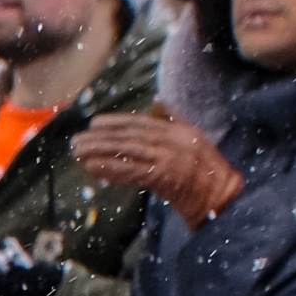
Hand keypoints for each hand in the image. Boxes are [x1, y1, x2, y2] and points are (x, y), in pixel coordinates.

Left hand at [72, 109, 244, 227]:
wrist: (220, 196)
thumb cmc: (207, 170)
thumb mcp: (194, 138)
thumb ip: (174, 119)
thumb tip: (159, 100)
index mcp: (178, 131)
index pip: (141, 122)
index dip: (116, 121)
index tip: (94, 122)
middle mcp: (172, 141)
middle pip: (129, 136)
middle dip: (100, 137)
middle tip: (76, 140)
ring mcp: (168, 158)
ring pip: (126, 151)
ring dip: (98, 151)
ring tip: (77, 152)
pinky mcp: (163, 177)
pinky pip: (131, 171)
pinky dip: (110, 168)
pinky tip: (91, 167)